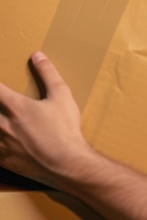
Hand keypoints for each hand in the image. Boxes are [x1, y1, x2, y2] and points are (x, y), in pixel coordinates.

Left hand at [0, 51, 88, 186]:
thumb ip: (48, 73)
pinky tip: (2, 142)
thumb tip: (37, 55)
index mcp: (15, 106)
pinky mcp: (4, 160)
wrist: (67, 163)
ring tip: (2, 122)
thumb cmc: (65, 129)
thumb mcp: (62, 95)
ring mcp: (2, 144)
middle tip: (1, 105)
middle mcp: (3, 124)